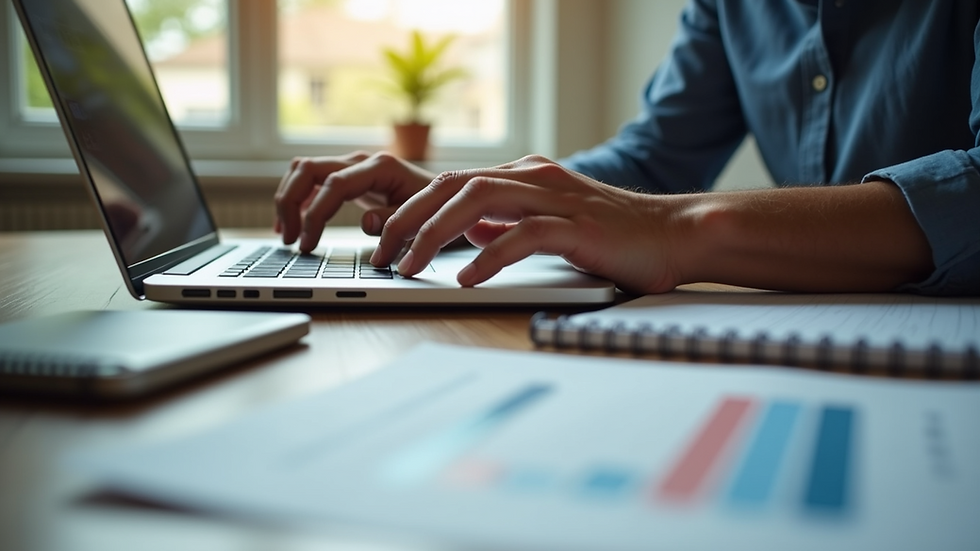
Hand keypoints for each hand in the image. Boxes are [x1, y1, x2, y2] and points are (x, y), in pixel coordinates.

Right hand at [274, 151, 435, 251]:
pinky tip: (293, 223)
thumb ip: (395, 220)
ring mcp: (353, 166)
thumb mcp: (423, 218)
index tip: (307, 245)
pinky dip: (297, 198)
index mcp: (380, 167)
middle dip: (291, 203)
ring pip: (303, 170)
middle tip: (289, 239)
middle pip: (307, 169)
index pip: (334, 185)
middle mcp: (362, 161)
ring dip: (289, 199)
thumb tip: (365, 223)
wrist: (449, 196)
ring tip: (285, 234)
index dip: (314, 215)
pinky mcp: (349, 176)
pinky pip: (312, 180)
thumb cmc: (438, 208)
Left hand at [372, 155, 689, 293]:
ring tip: (410, 265)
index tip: (386, 239)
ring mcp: (556, 198)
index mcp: (525, 177)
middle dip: (408, 219)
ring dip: (434, 234)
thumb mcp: (552, 224)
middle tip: (383, 254)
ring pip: (477, 201)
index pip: (452, 183)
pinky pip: (521, 234)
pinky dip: (487, 256)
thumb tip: (472, 232)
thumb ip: (510, 222)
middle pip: (452, 185)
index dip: (412, 209)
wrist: (676, 234)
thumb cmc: (616, 236)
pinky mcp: (577, 225)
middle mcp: (534, 178)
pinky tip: (465, 279)